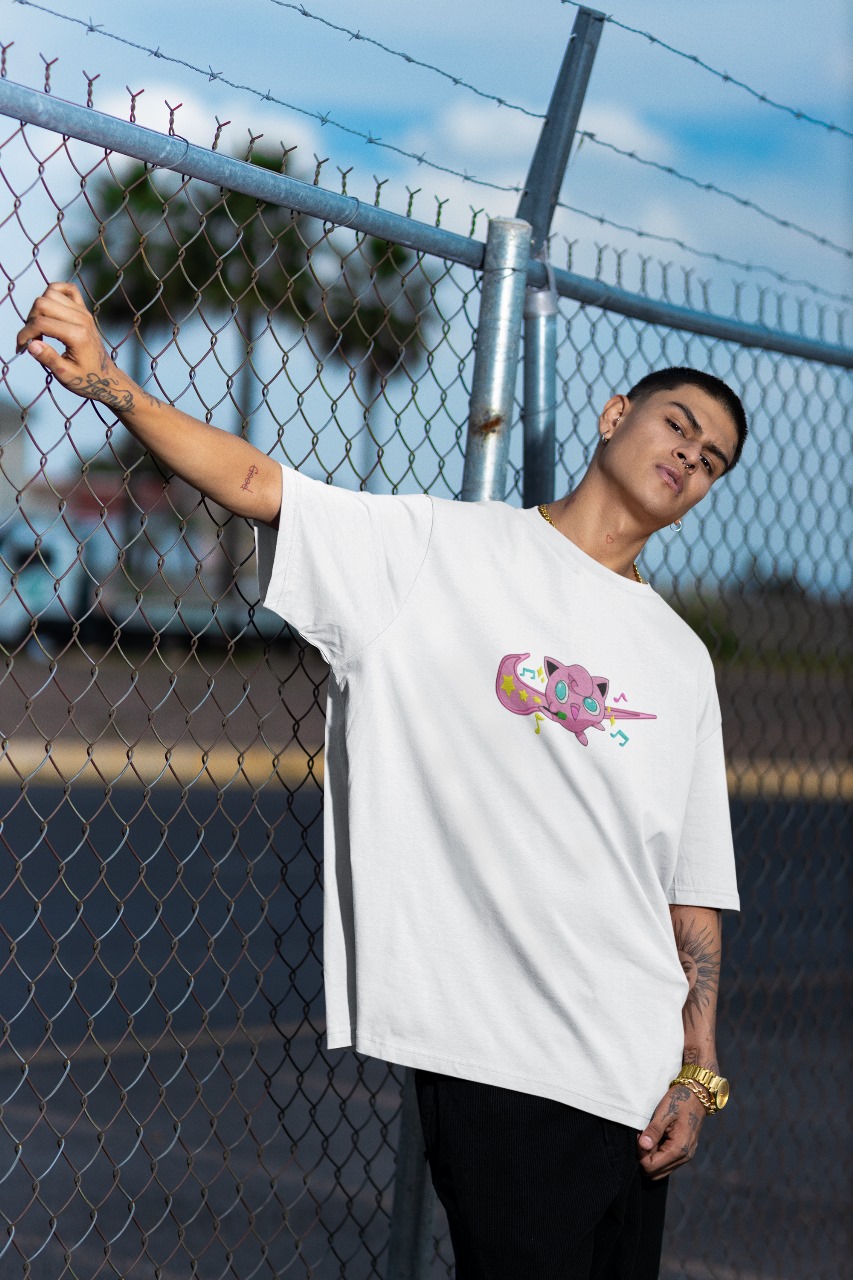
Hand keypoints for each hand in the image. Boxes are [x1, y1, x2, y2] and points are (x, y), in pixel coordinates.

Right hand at [16, 281, 134, 408]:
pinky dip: (55, 291)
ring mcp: (84, 312)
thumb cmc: (86, 379)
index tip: (21, 348)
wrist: (106, 378)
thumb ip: (48, 359)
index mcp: (77, 335)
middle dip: (30, 320)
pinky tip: (50, 308)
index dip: (25, 334)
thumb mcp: (66, 375)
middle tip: (32, 338)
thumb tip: (30, 344)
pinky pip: (68, 289)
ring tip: (40, 327)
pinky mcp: (84, 310)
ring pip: (51, 292)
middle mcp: (81, 319)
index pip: (41, 323)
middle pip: (42, 303)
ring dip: (39, 307)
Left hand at [637, 1083, 705, 1179]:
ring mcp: (686, 1156)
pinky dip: (659, 1155)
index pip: (651, 1166)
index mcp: (678, 1149)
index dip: (640, 1154)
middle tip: (643, 1137)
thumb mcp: (664, 1112)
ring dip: (652, 1157)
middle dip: (645, 1158)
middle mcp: (684, 1157)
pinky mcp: (685, 1152)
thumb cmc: (679, 1101)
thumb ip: (653, 1130)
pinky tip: (657, 1139)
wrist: (697, 1095)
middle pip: (655, 1173)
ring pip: (661, 1170)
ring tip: (650, 1136)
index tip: (639, 1136)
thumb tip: (642, 1146)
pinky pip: (668, 1162)